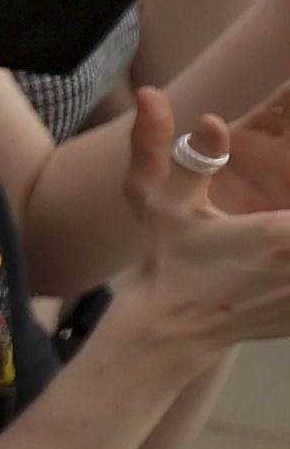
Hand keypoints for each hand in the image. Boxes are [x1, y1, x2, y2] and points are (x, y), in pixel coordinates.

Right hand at [113, 85, 289, 348]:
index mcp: (280, 235)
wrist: (172, 328)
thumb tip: (212, 120)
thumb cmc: (172, 260)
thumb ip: (196, 159)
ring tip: (274, 246)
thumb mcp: (171, 204)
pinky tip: (276, 271)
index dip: (288, 197)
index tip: (281, 205)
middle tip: (276, 218)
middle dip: (288, 211)